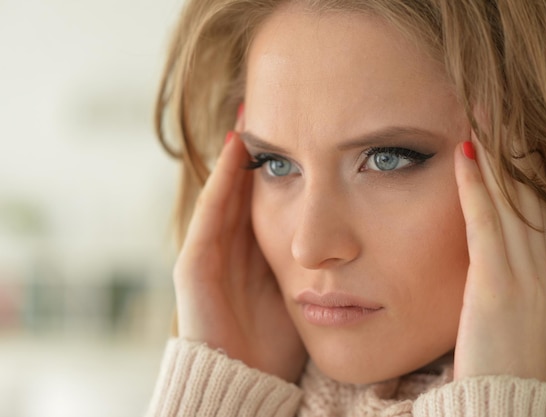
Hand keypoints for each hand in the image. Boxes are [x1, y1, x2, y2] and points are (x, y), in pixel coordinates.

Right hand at [172, 128, 306, 382]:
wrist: (244, 384)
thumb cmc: (278, 346)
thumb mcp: (303, 295)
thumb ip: (316, 265)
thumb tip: (353, 240)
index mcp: (255, 255)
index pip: (269, 200)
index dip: (284, 167)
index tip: (305, 131)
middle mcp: (229, 248)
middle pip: (245, 189)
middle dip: (260, 152)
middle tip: (276, 108)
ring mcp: (208, 253)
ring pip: (226, 192)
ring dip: (239, 155)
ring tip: (255, 114)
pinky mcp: (193, 264)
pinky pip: (210, 214)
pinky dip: (222, 182)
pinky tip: (238, 150)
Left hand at [453, 132, 545, 381]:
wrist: (502, 404)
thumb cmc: (497, 358)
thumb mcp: (506, 311)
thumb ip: (500, 277)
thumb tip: (487, 250)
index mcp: (540, 272)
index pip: (532, 206)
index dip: (520, 166)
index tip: (504, 131)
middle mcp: (538, 267)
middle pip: (527, 194)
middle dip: (512, 148)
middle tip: (495, 105)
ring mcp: (522, 276)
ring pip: (511, 201)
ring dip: (496, 155)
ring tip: (482, 113)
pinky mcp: (495, 288)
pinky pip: (486, 227)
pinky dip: (477, 188)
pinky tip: (465, 157)